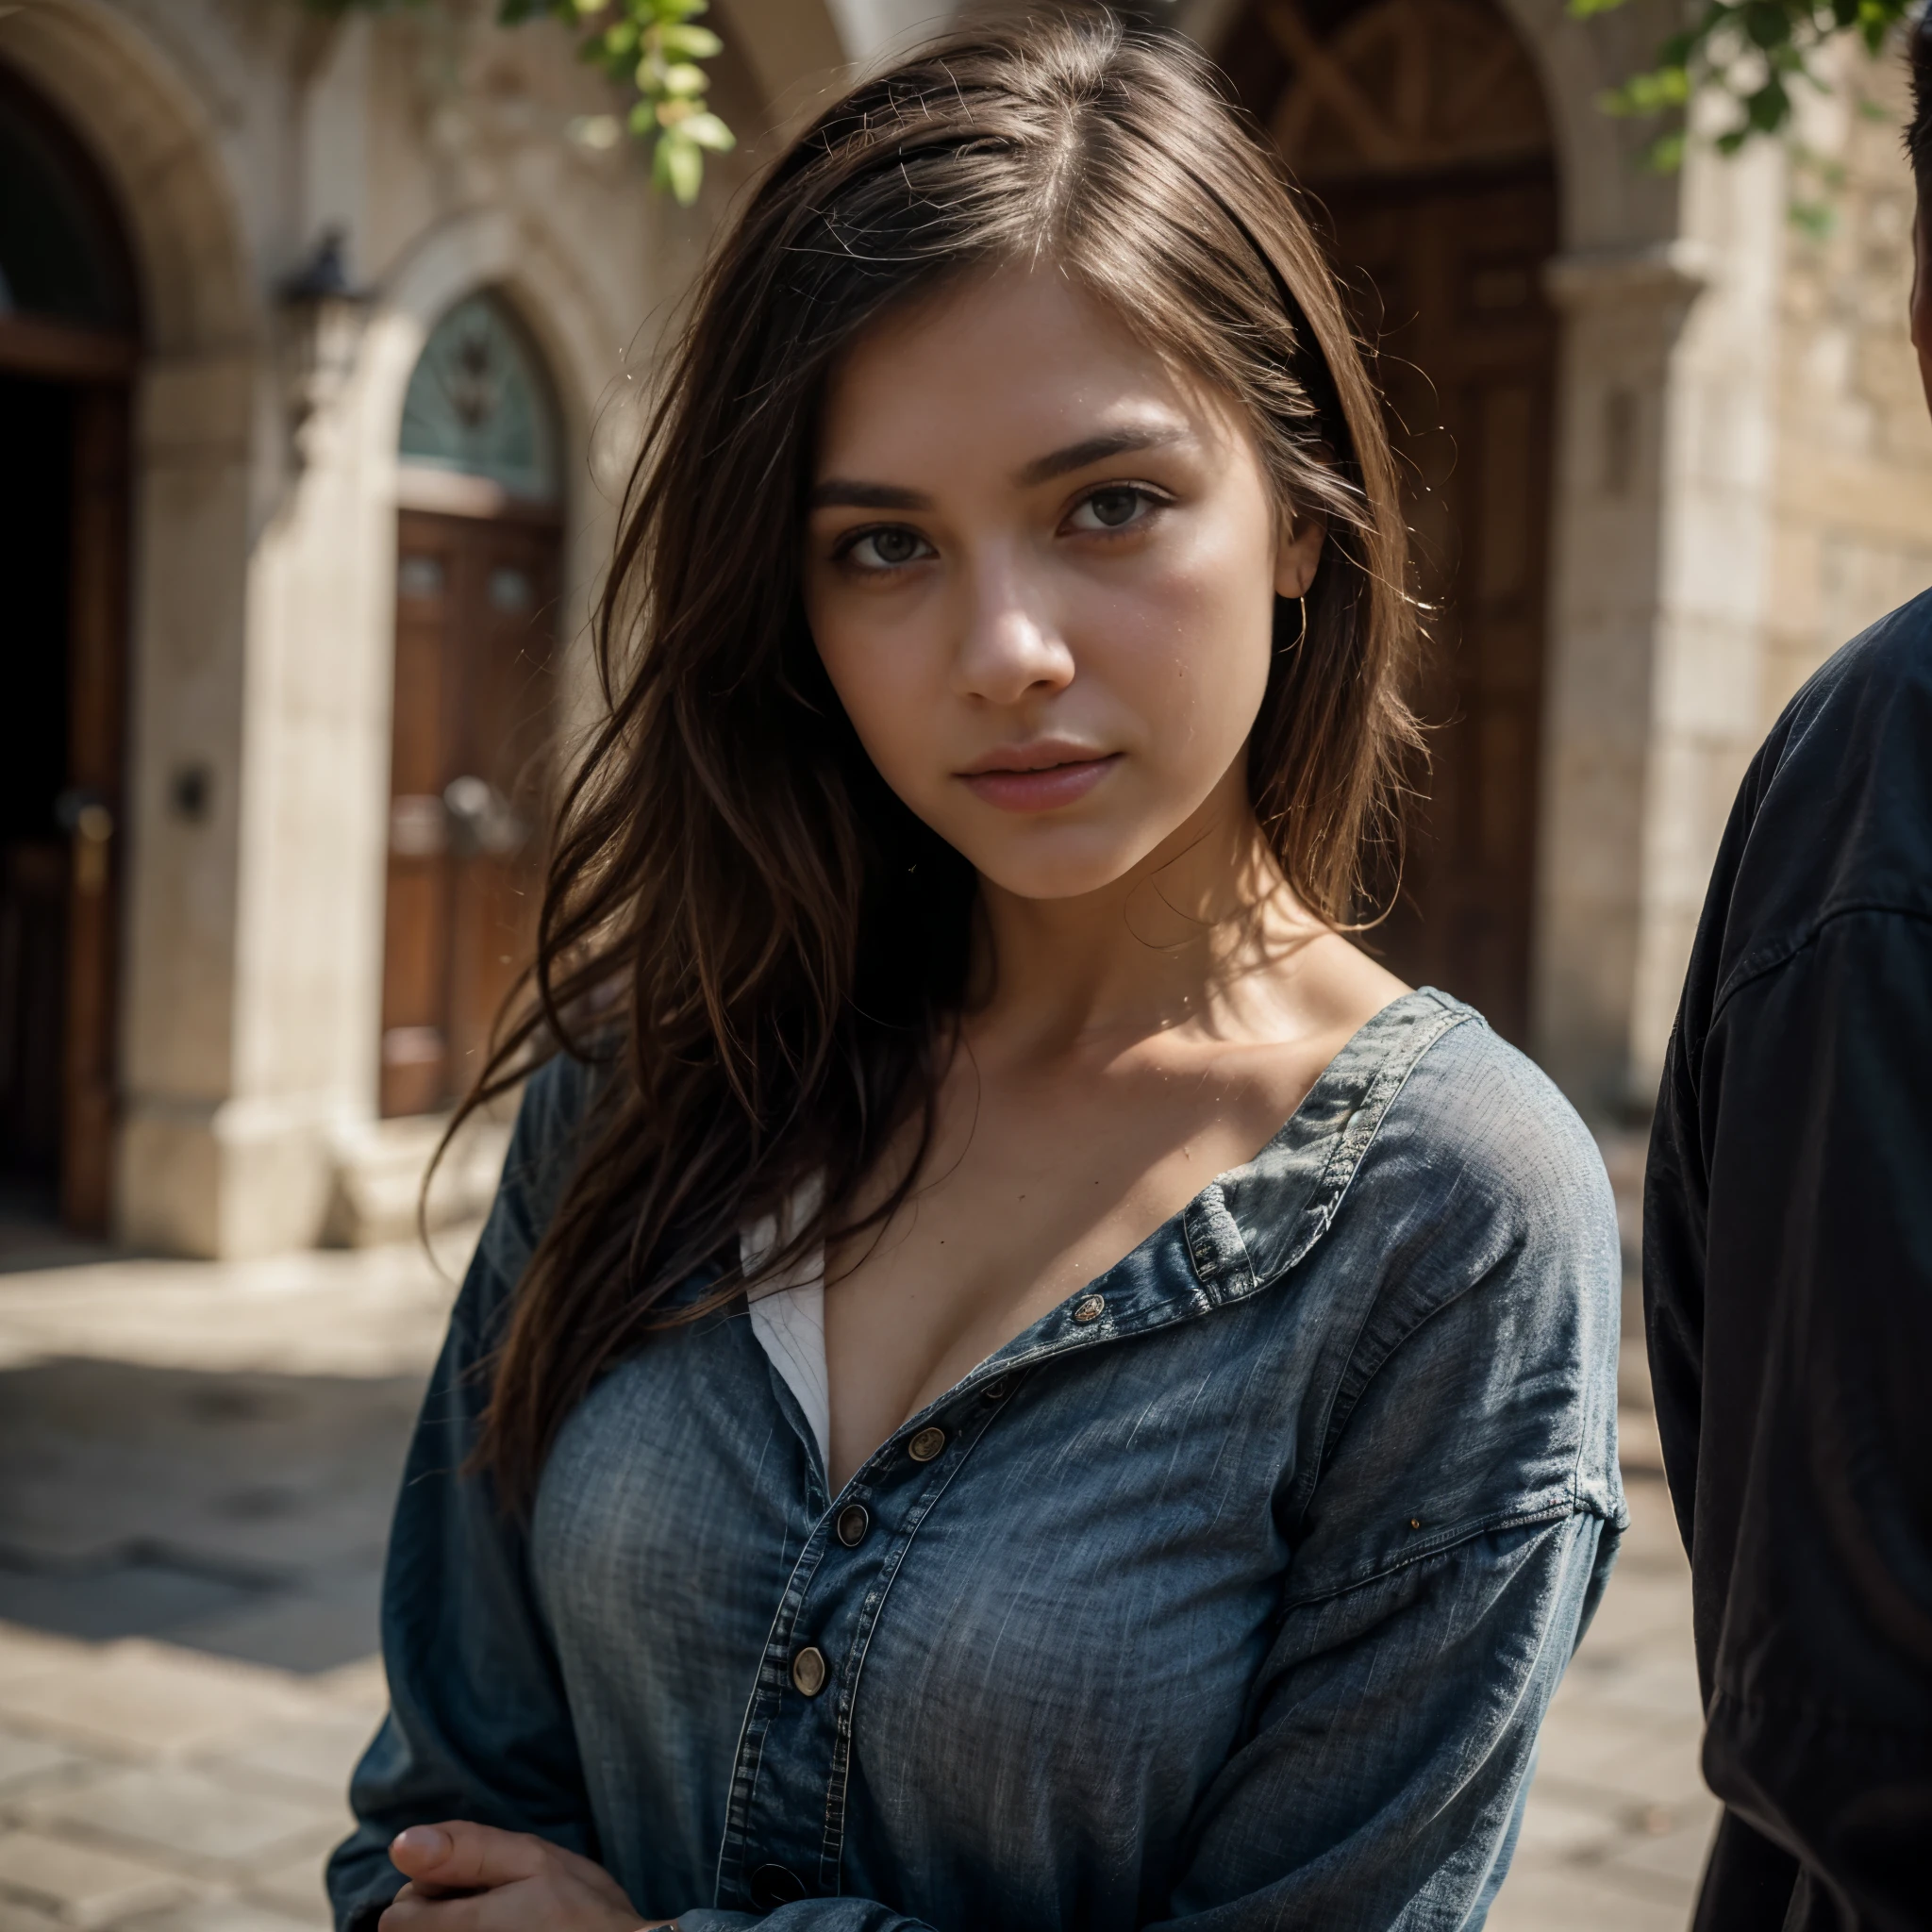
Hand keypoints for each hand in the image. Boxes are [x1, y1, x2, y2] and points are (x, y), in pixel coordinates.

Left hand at [379, 1820, 670, 1930]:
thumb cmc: (585, 1915)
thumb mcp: (535, 1861)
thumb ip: (467, 1849)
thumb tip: (401, 1843)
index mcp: (462, 1929)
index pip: (398, 1917)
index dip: (435, 1889)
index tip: (477, 1887)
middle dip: (446, 1911)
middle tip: (501, 1906)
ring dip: (462, 1926)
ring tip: (510, 1923)